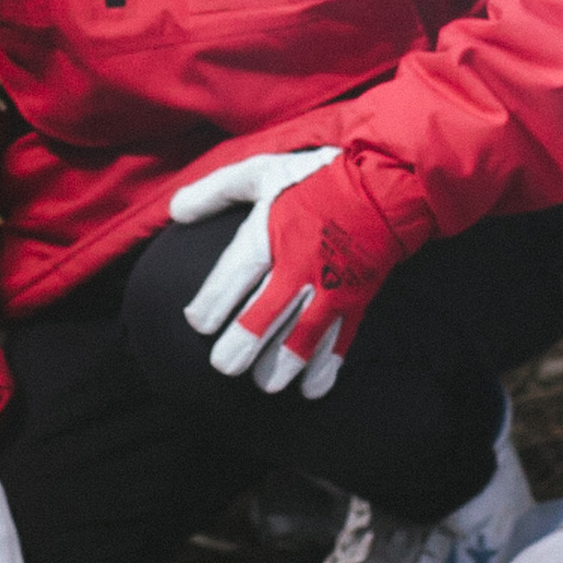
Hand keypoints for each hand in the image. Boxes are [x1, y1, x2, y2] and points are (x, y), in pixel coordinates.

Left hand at [170, 148, 402, 399]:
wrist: (387, 183)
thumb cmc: (318, 179)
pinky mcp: (356, 300)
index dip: (213, 303)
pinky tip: (310, 389)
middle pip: (266, 314)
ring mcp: (331, 287)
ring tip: (267, 384)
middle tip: (226, 366)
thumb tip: (175, 211)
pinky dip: (326, 367)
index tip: (198, 323)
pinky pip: (340, 340)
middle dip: (243, 344)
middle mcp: (299, 266)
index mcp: (271, 234)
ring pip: (303, 335)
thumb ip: (216, 191)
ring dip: (283, 363)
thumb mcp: (262, 172)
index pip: (234, 275)